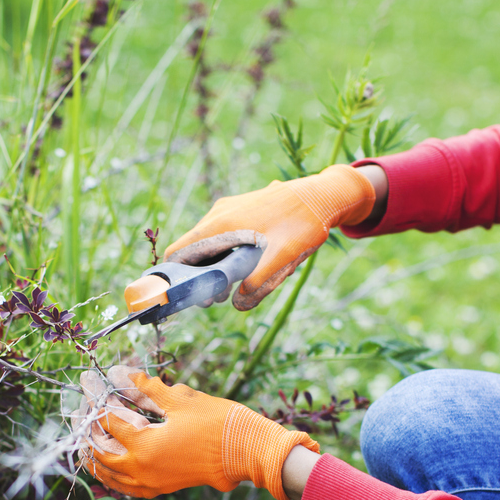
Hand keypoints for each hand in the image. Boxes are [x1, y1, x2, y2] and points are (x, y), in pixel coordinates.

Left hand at [75, 365, 318, 499]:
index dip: (95, 396)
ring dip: (93, 453)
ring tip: (86, 435)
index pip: (106, 418)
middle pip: (99, 449)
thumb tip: (120, 373)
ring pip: (108, 473)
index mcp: (143, 446)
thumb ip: (145, 387)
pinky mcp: (161, 487)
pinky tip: (108, 464)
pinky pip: (124, 485)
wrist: (247, 453)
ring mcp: (150, 482)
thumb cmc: (218, 424)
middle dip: (87, 427)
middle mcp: (141, 469)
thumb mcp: (179, 399)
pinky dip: (111, 474)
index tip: (88, 379)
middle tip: (82, 407)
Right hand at [164, 164, 375, 309]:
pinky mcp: (240, 210)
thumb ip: (258, 284)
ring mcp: (228, 209)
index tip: (190, 297)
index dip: (177, 278)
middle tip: (219, 298)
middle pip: (193, 251)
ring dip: (216, 266)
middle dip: (201, 277)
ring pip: (210, 244)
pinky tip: (251, 263)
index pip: (178, 252)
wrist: (323, 194)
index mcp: (220, 224)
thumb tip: (237, 305)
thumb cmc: (302, 224)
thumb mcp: (282, 259)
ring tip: (237, 283)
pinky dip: (228, 253)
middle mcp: (218, 214)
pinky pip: (223, 235)